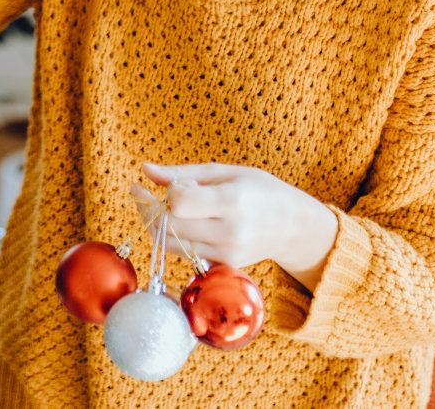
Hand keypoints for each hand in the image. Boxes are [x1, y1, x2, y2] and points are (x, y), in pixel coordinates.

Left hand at [133, 161, 338, 291]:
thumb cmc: (259, 190)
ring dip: (156, 224)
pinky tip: (178, 221)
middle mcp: (230, 231)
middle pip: (170, 226)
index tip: (150, 185)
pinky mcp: (224, 264)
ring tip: (157, 205)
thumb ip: (182, 172)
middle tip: (142, 194)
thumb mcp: (225, 171)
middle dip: (148, 210)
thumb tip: (144, 169)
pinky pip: (184, 253)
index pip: (180, 203)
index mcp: (232, 201)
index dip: (160, 194)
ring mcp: (227, 252)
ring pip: (172, 243)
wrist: (293, 226)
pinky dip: (173, 237)